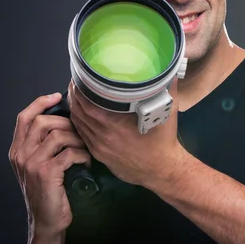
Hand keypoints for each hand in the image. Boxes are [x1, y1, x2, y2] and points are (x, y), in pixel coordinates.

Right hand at [8, 93, 90, 237]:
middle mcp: (21, 155)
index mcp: (17, 151)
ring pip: (58, 135)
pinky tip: (87, 161)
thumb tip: (64, 118)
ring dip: (78, 139)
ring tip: (85, 149)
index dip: (40, 103)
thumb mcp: (39, 165)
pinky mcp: (47, 173)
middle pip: (42, 121)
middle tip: (80, 132)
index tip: (57, 95)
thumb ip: (42, 145)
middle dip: (66, 122)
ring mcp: (32, 164)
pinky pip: (69, 153)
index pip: (24, 117)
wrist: (47, 221)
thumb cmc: (49, 191)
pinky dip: (82, 155)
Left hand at [67, 80, 185, 187]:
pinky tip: (81, 115)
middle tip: (75, 82)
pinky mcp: (99, 155)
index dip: (79, 89)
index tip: (79, 77)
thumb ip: (167, 90)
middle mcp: (103, 135)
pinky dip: (79, 123)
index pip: (87, 104)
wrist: (162, 170)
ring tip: (76, 95)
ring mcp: (99, 147)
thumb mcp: (167, 113)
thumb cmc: (164, 141)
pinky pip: (83, 136)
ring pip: (78, 124)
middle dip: (74, 96)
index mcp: (115, 124)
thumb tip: (169, 73)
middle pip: (78, 112)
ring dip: (75, 109)